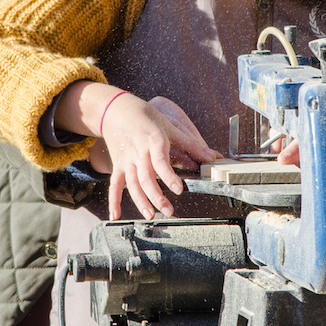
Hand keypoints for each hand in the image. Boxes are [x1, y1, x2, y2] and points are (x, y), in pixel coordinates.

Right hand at [97, 93, 219, 218]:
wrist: (116, 109)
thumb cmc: (145, 116)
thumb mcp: (169, 126)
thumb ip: (190, 144)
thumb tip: (212, 157)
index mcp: (153, 141)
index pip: (160, 161)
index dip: (169, 176)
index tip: (179, 189)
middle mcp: (138, 152)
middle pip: (146, 177)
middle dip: (156, 196)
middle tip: (169, 210)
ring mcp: (126, 160)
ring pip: (131, 184)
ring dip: (140, 201)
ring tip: (150, 215)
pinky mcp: (117, 165)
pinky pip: (114, 185)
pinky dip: (114, 200)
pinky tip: (115, 215)